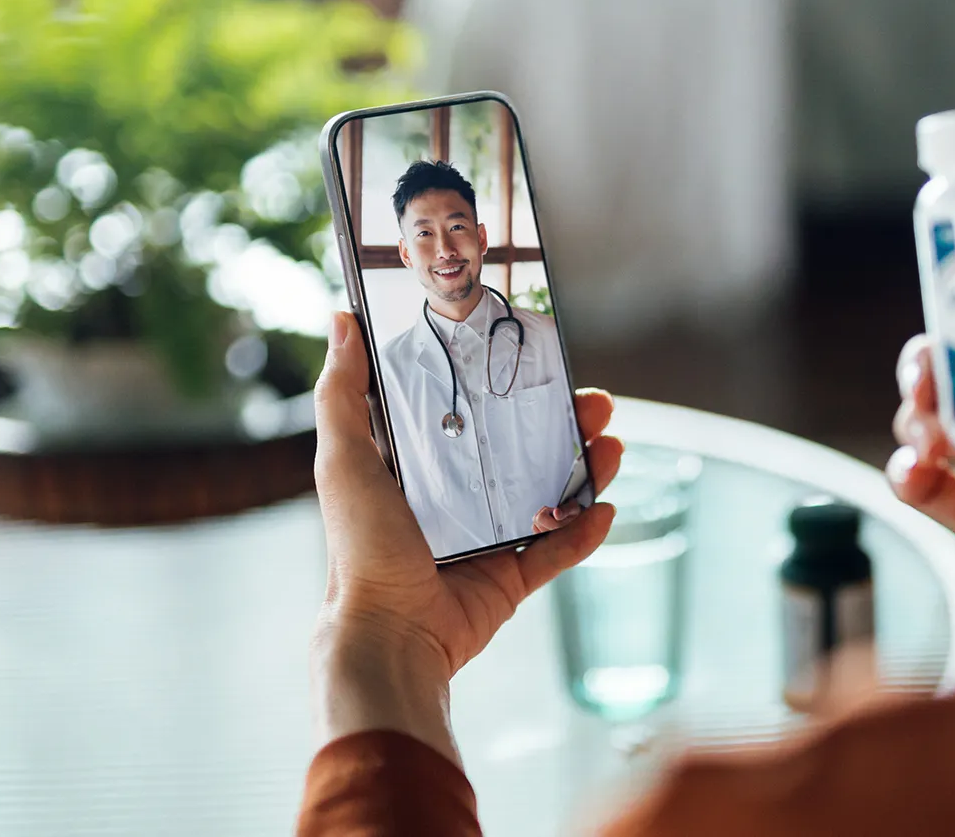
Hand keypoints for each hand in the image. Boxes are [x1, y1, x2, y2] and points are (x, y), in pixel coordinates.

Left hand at [310, 311, 622, 761]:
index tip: (542, 360)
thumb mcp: (343, 459)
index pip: (473, 413)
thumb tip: (341, 321)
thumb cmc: (360, 548)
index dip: (509, 386)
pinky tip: (606, 508)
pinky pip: (557, 552)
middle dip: (565, 424)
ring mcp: (487, 540)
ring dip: (587, 470)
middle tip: (596, 401)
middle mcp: (456, 499)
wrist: (388, 634)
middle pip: (523, 449)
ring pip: (550, 496)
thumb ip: (342, 393)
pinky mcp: (509, 580)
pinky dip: (585, 532)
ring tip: (613, 446)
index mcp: (419, 468)